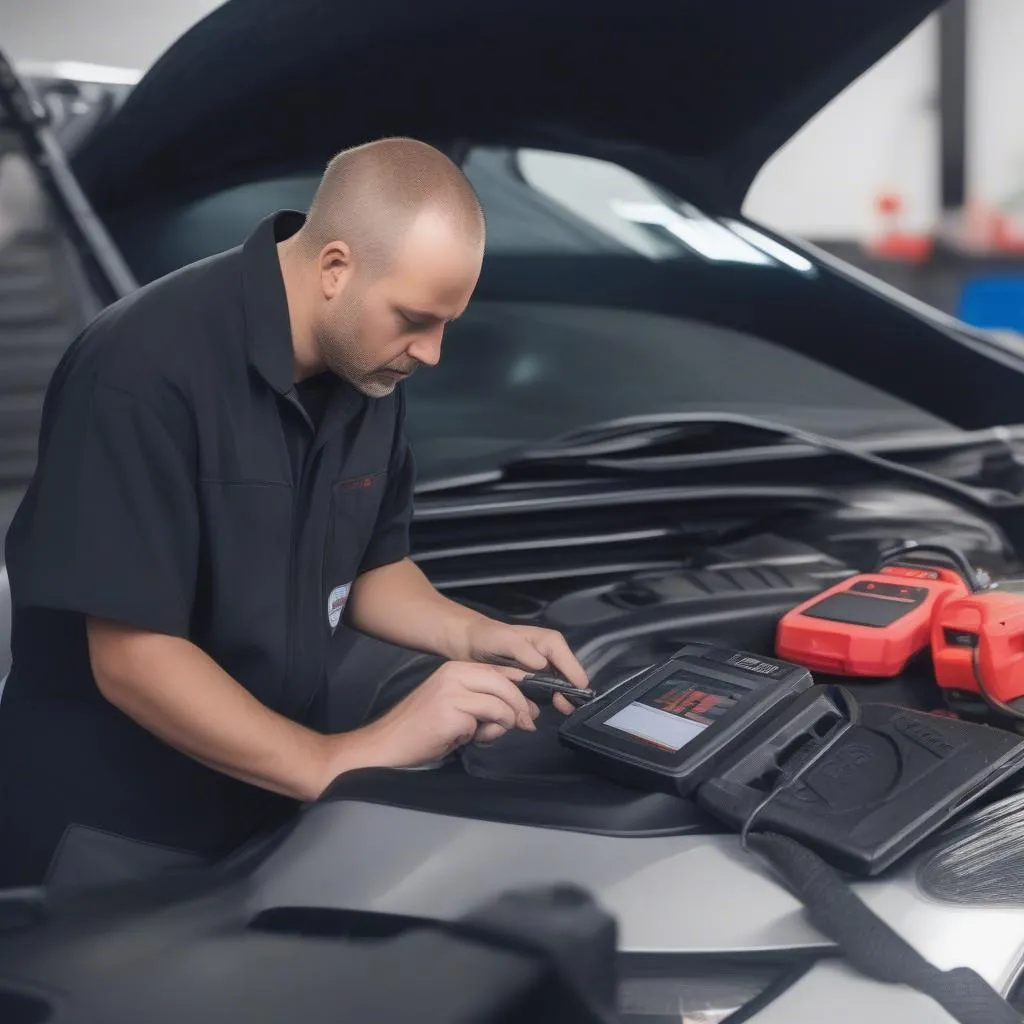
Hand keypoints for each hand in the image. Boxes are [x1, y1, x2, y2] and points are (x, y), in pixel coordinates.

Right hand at [350, 661, 541, 768]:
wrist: (388, 744)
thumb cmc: (423, 729)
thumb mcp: (459, 708)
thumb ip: (487, 703)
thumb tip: (527, 710)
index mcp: (457, 668)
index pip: (501, 670)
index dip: (523, 688)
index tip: (531, 707)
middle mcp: (455, 673)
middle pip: (505, 683)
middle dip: (521, 706)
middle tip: (527, 724)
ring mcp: (452, 691)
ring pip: (500, 702)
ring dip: (504, 723)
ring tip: (487, 735)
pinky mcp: (450, 712)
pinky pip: (485, 722)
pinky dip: (486, 735)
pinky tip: (468, 740)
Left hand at [462, 620, 588, 714]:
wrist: (471, 645)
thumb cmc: (489, 638)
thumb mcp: (505, 640)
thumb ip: (523, 650)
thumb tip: (542, 666)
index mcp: (550, 643)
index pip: (570, 662)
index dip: (575, 679)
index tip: (576, 695)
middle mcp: (550, 657)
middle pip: (568, 677)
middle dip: (570, 692)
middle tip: (566, 707)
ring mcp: (543, 671)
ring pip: (559, 687)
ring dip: (559, 699)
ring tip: (559, 709)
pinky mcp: (533, 682)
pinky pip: (545, 693)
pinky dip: (546, 701)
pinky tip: (539, 709)